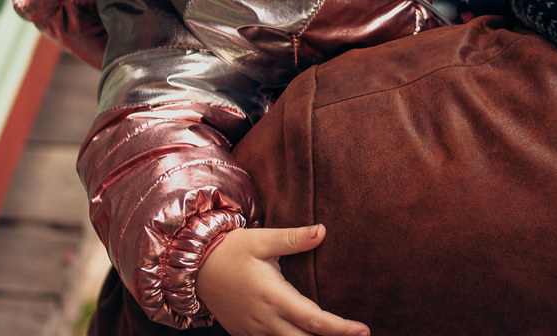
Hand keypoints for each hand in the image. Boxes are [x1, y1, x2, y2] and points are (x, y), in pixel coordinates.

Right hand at [197, 225, 369, 335]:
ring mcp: (253, 330)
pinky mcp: (244, 333)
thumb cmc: (231, 250)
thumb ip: (293, 239)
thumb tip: (322, 231)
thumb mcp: (263, 240)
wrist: (194, 267)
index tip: (363, 330)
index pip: (315, 320)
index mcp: (274, 296)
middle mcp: (265, 319)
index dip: (341, 329)